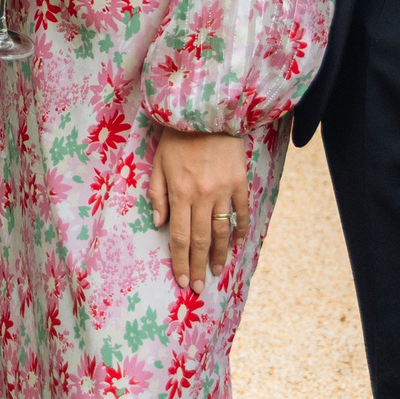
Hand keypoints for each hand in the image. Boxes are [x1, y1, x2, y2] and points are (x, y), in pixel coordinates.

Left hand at [148, 128, 253, 290]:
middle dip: (198, 266)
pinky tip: (237, 246)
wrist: (207, 109)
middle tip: (199, 289)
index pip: (178, 235)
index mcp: (180, 191)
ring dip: (219, 255)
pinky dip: (240, 231)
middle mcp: (202, 195)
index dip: (180, 260)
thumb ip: (157, 193)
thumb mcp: (159, 162)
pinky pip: (242, 212)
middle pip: (200, 240)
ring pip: (222, 231)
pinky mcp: (240, 182)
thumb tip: (158, 224)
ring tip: (217, 273)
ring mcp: (224, 190)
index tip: (182, 280)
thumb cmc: (177, 135)